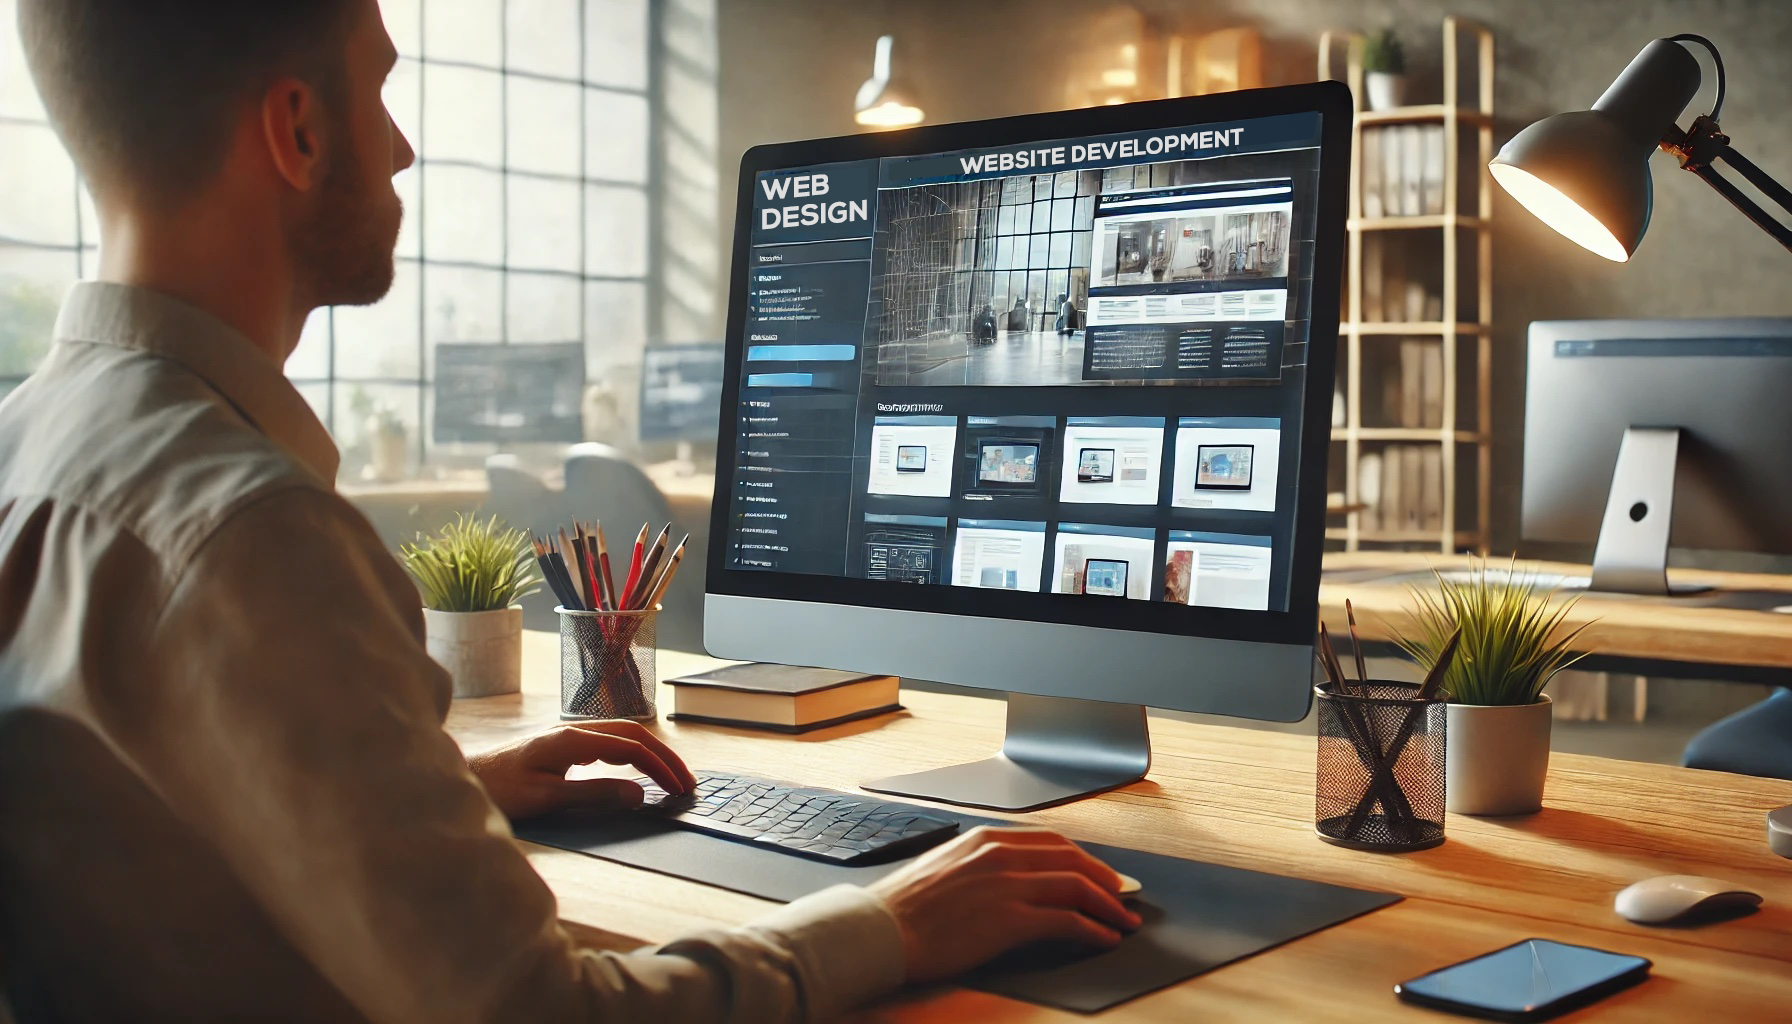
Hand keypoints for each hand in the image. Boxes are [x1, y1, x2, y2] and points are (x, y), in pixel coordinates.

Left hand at [467, 722, 698, 821]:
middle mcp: (572, 731)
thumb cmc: (496, 790)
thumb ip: (593, 794)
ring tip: (670, 776)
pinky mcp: (560, 747)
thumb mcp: (546, 798)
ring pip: (621, 736)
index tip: (679, 788)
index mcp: (571, 739)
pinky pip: (607, 744)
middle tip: (686, 782)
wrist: (461, 780)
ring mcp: (566, 737)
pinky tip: (636, 770)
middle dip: (664, 756)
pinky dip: (631, 756)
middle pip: (632, 734)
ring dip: (649, 754)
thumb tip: (638, 795)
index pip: (630, 746)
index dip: (659, 767)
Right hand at [867, 826, 1140, 983]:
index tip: (1100, 873)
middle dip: (1105, 878)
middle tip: (1124, 895)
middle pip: (1072, 859)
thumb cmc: (906, 906)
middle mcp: (1002, 855)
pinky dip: (1093, 929)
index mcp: (987, 839)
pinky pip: (1067, 921)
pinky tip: (1104, 938)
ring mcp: (1008, 886)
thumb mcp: (947, 867)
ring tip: (1124, 921)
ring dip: (1108, 906)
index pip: (1051, 842)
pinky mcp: (1010, 920)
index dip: (1083, 859)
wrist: (881, 929)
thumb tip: (1011, 880)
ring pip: (1077, 887)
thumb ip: (982, 865)